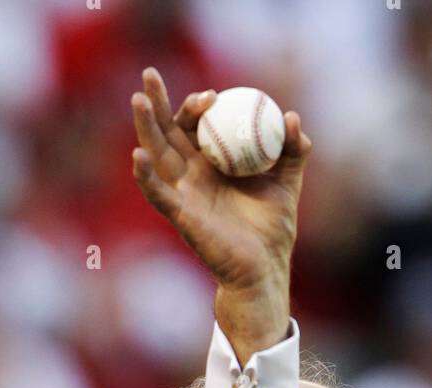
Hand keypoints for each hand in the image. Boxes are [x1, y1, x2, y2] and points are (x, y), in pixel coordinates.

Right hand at [131, 68, 310, 296]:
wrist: (265, 269)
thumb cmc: (273, 231)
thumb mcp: (288, 183)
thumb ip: (294, 151)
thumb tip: (292, 118)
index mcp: (213, 165)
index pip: (196, 126)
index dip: (197, 106)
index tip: (212, 96)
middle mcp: (193, 176)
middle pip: (168, 132)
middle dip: (158, 102)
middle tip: (150, 74)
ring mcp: (184, 195)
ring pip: (157, 155)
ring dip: (145, 127)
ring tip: (138, 99)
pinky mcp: (181, 216)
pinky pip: (159, 194)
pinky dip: (146, 177)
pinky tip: (137, 156)